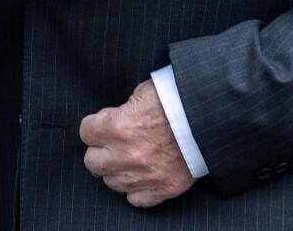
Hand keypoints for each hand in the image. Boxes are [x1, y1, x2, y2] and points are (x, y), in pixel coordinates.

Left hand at [79, 80, 194, 207]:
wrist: (207, 118)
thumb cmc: (174, 99)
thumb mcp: (141, 93)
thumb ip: (121, 110)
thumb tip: (112, 119)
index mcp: (117, 127)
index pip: (85, 132)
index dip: (94, 126)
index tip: (102, 124)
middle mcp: (125, 155)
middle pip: (92, 162)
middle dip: (100, 150)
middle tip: (112, 142)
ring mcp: (143, 176)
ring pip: (111, 182)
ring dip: (117, 169)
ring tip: (130, 156)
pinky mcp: (161, 189)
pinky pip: (135, 199)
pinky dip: (136, 188)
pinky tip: (142, 173)